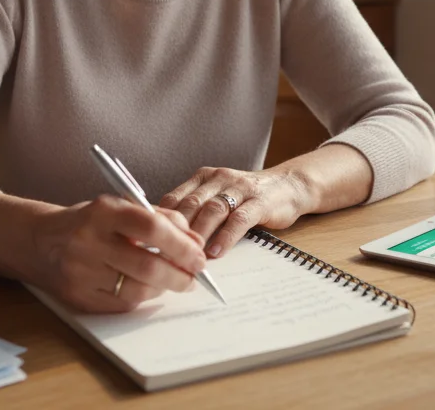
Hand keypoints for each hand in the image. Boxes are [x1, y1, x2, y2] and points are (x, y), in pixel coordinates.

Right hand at [27, 195, 207, 313]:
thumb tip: (196, 242)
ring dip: (164, 287)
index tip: (199, 254)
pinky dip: (143, 297)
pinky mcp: (79, 297)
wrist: (39, 241)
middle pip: (147, 265)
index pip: (150, 227)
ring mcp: (81, 273)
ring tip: (175, 280)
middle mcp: (88, 242)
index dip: (181, 244)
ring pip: (138, 289)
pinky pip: (123, 304)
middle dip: (180, 273)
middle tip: (195, 274)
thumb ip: (159, 219)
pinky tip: (149, 287)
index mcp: (102, 212)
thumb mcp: (120, 208)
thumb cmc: (90, 222)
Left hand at [159, 167, 313, 258]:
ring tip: (188, 257)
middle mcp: (219, 178)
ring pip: (213, 210)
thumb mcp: (217, 197)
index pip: (174, 197)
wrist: (289, 186)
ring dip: (198, 235)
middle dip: (175, 231)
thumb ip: (195, 211)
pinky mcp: (260, 201)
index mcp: (203, 177)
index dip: (159, 220)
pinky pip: (239, 219)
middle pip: (191, 204)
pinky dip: (225, 237)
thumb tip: (162, 239)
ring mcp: (240, 188)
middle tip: (162, 255)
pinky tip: (216, 253)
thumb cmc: (247, 198)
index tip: (145, 242)